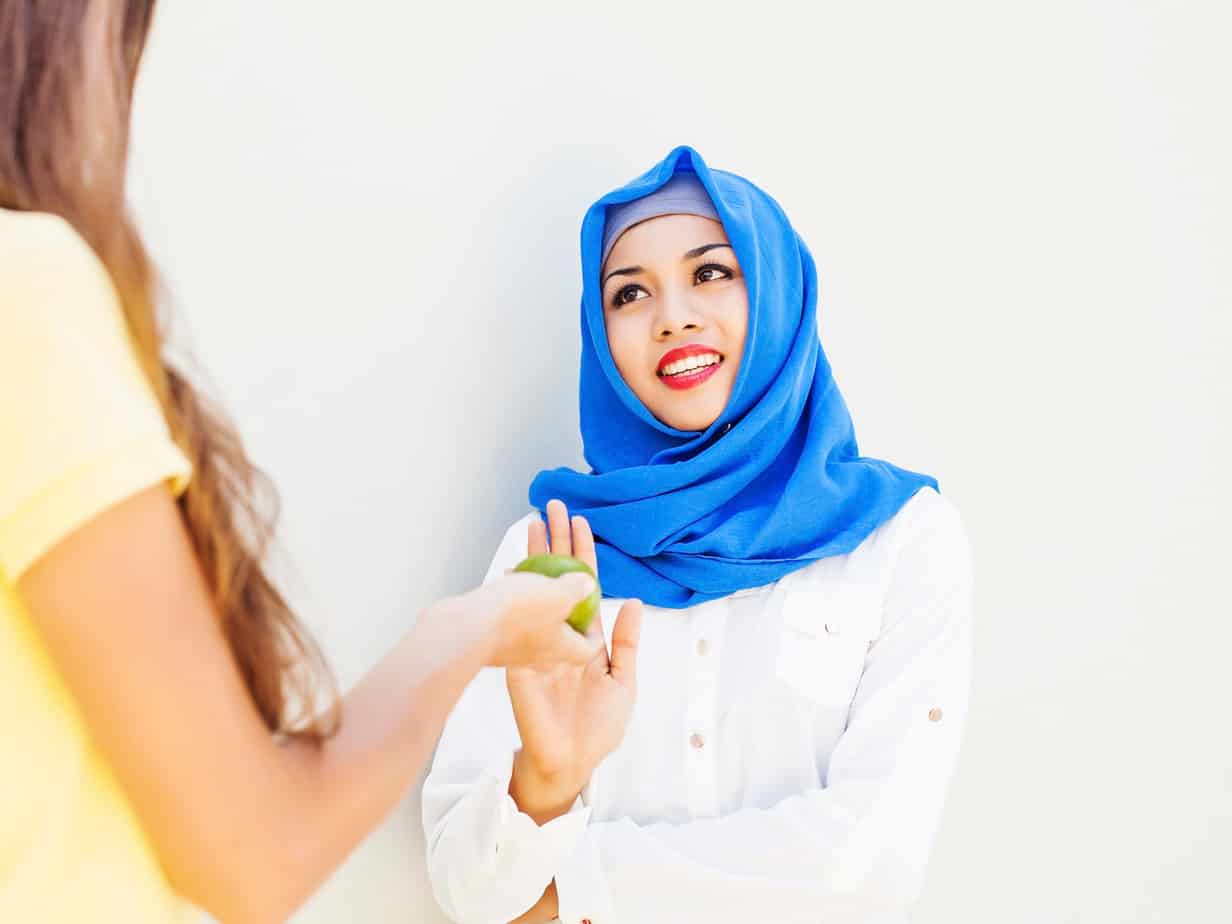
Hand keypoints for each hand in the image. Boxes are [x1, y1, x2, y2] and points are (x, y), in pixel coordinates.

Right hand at [470, 568, 602, 671]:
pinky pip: (514, 614)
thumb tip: (587, 584)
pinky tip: (513, 572)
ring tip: (539, 551)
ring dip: (541, 582)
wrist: (464, 631)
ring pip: (537, 613)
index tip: (593, 602)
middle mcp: (543, 655)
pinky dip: (518, 592)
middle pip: (564, 619)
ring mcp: (518, 649)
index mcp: (566, 651)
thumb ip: (578, 590)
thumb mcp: (560, 597)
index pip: (590, 643)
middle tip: (567, 558)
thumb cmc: (515, 617)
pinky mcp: (495, 641)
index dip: (594, 623)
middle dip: (567, 584)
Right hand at [507, 500, 642, 823]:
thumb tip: (632, 602)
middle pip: (557, 580)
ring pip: (535, 592)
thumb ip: (627, 643)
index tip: (580, 522)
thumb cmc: (597, 728)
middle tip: (552, 507)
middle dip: (555, 543)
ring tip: (535, 523)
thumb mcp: (623, 682)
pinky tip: (515, 569)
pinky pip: (520, 623)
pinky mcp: (522, 661)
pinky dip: (518, 596)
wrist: (571, 763)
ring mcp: (536, 646)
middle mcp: (557, 635)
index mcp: (583, 638)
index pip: (583, 587)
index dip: (582, 555)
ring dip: (535, 557)